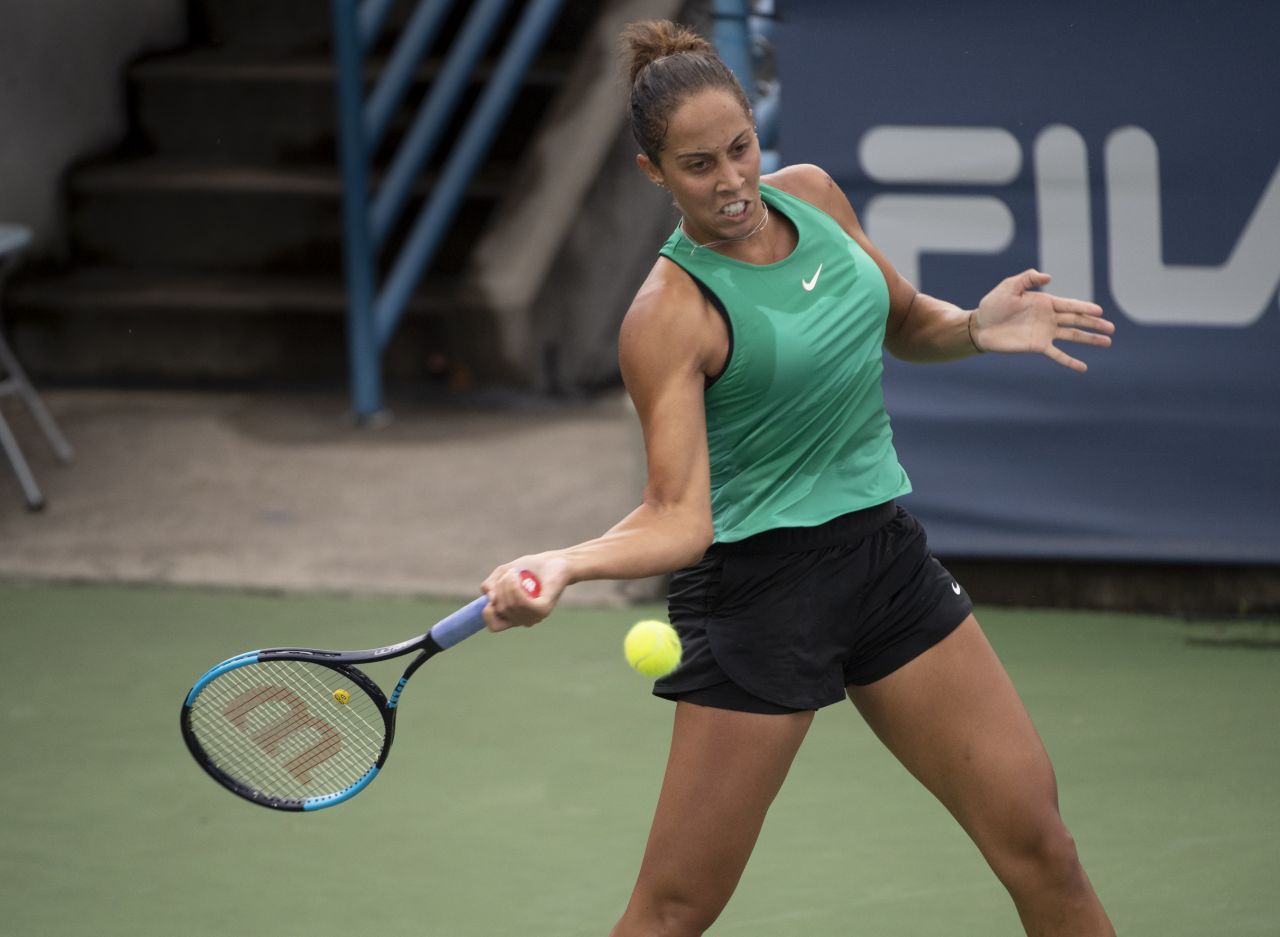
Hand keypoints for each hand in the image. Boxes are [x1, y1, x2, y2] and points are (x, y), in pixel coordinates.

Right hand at [480, 552, 570, 631]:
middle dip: (499, 588)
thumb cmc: (529, 568)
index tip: (492, 595)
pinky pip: (522, 603)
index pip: (494, 626)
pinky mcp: (544, 609)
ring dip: (507, 584)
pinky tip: (517, 577)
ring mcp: (535, 616)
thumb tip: (491, 599)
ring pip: (510, 606)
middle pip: (500, 610)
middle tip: (509, 574)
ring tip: (514, 573)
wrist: (554, 561)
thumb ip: (490, 585)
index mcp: (513, 615)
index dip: (487, 612)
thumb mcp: (503, 573)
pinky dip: (515, 588)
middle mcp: (523, 619)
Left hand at [971, 269, 1114, 371]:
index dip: (1085, 307)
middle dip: (1094, 324)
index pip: (1070, 305)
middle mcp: (1048, 318)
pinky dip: (1070, 361)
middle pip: (1077, 320)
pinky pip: (1057, 354)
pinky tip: (1083, 367)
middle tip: (1111, 328)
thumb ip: (1028, 279)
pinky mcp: (1037, 346)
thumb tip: (1048, 278)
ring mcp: (1045, 333)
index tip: (1100, 311)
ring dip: (1090, 339)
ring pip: (1072, 336)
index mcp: (1045, 302)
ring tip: (1107, 342)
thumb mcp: (1009, 287)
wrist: (980, 326)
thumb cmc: (993, 305)